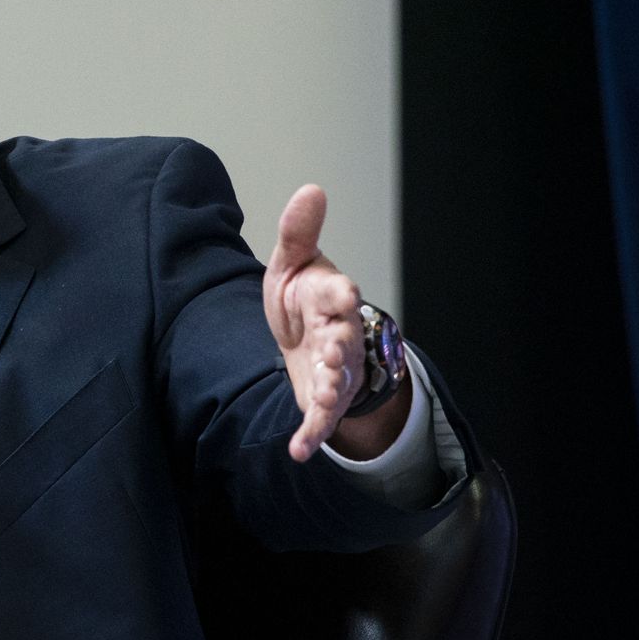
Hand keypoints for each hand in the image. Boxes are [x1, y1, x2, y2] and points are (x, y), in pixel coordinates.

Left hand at [264, 184, 394, 461]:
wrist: (305, 339)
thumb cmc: (302, 299)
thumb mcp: (293, 263)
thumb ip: (299, 232)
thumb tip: (311, 188)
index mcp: (332, 297)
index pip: (340, 292)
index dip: (339, 292)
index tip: (340, 290)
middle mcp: (340, 334)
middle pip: (344, 339)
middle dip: (340, 346)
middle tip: (332, 351)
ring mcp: (334, 369)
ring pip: (338, 379)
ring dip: (332, 388)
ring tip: (324, 397)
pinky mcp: (323, 399)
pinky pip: (321, 419)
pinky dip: (312, 436)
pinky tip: (299, 451)